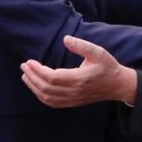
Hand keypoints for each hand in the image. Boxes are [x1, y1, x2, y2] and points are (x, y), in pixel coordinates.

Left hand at [20, 35, 137, 106]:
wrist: (118, 85)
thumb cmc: (108, 67)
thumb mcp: (98, 52)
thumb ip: (81, 45)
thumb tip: (65, 39)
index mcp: (79, 78)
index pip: (51, 77)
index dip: (37, 70)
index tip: (29, 61)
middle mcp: (74, 91)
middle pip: (46, 87)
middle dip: (32, 77)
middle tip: (24, 66)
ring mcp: (73, 99)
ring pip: (47, 97)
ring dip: (33, 87)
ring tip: (26, 76)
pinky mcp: (72, 102)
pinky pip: (52, 102)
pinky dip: (41, 96)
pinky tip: (36, 88)